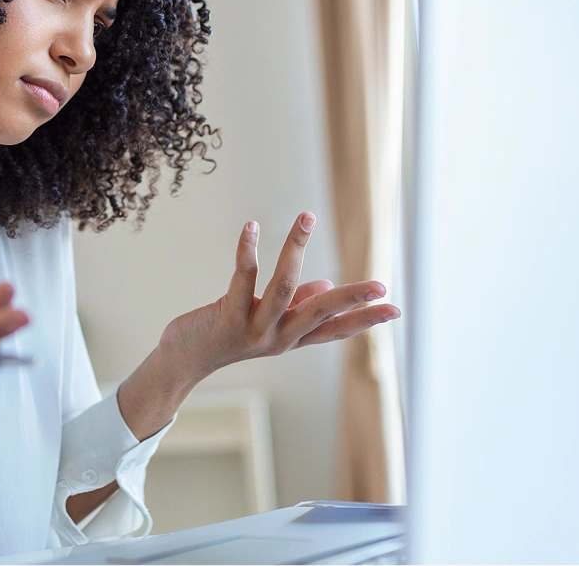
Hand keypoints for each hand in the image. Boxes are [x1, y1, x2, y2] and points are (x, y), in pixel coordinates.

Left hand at [157, 213, 399, 383]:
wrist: (183, 360)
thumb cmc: (226, 335)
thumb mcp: (266, 323)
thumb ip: (297, 307)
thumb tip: (325, 285)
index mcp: (291, 337)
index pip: (334, 329)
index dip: (364, 320)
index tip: (394, 310)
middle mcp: (278, 337)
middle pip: (319, 314)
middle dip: (350, 298)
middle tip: (381, 286)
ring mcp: (253, 329)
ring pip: (283, 287)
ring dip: (295, 249)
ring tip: (306, 217)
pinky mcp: (227, 318)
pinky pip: (242, 278)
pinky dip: (249, 250)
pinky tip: (253, 227)